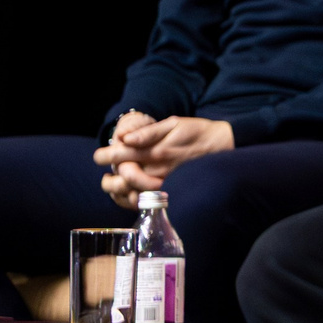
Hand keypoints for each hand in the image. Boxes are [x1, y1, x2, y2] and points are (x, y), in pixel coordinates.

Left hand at [95, 115, 234, 205]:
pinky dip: (132, 198)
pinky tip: (127, 192)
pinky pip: (147, 199)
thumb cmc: (196, 131)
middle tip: (104, 175)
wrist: (223, 145)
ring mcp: (166, 181)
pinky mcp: (172, 189)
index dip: (107, 155)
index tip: (99, 156)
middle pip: (125, 175)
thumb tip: (125, 138)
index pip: (124, 154)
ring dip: (118, 188)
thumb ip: (148, 132)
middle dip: (110, 174)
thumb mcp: (173, 123)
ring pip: (134, 190)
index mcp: (158, 149)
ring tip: (110, 183)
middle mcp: (160, 168)